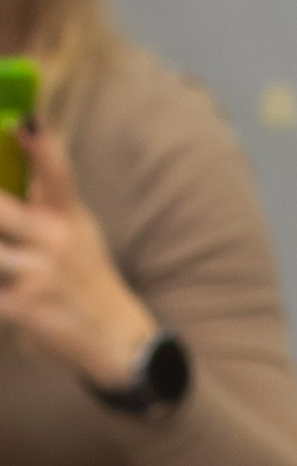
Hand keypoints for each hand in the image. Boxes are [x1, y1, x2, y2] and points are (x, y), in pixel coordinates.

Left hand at [0, 126, 156, 389]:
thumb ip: (45, 195)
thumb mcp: (78, 228)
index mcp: (67, 217)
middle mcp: (56, 243)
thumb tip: (16, 141)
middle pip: (1, 210)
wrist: (116, 342)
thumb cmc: (86, 277)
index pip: (58, 174)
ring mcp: (39, 277)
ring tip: (3, 254)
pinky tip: (5, 287)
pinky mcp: (24, 309)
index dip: (41, 146)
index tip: (25, 124)